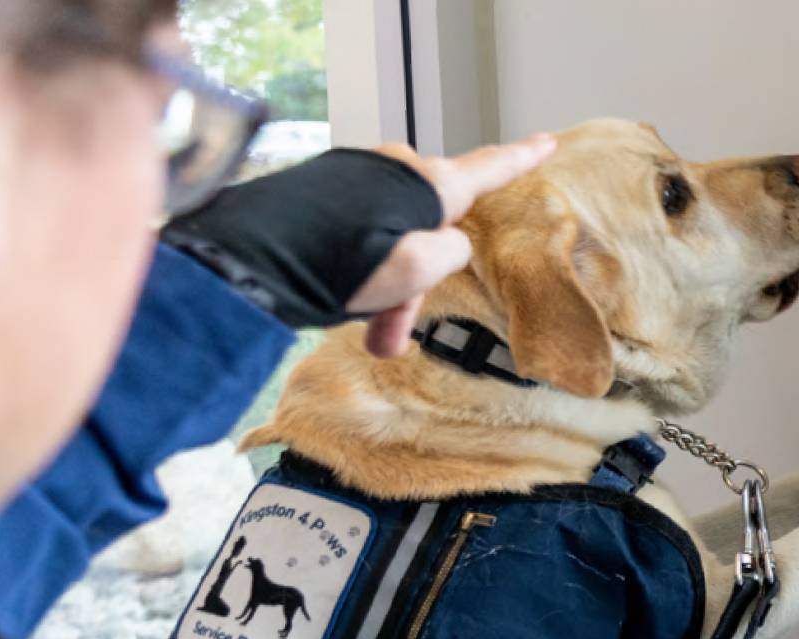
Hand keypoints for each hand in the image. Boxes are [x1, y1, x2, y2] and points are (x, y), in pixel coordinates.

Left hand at [161, 133, 556, 355]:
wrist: (252, 258)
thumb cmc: (337, 265)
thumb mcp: (416, 271)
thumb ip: (448, 255)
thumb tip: (441, 248)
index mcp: (428, 183)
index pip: (488, 169)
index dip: (521, 160)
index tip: (546, 142)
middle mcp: (395, 169)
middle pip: (429, 227)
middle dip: (416, 286)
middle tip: (394, 336)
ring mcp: (357, 177)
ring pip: (390, 238)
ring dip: (382, 291)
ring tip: (366, 335)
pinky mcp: (323, 191)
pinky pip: (356, 233)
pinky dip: (354, 273)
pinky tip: (335, 303)